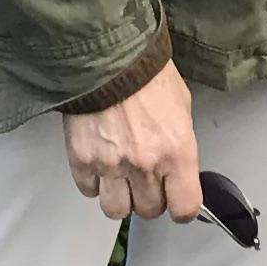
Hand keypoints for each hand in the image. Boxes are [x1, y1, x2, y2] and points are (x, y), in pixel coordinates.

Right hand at [65, 62, 202, 222]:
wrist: (107, 54)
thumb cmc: (146, 74)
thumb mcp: (182, 107)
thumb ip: (180, 145)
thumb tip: (179, 168)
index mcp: (176, 151)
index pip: (185, 207)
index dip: (182, 207)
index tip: (178, 200)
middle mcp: (145, 165)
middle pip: (149, 210)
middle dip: (150, 198)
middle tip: (147, 179)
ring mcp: (110, 165)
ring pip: (116, 210)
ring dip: (121, 198)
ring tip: (122, 178)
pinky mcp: (82, 160)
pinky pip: (89, 190)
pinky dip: (94, 182)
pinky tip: (101, 163)